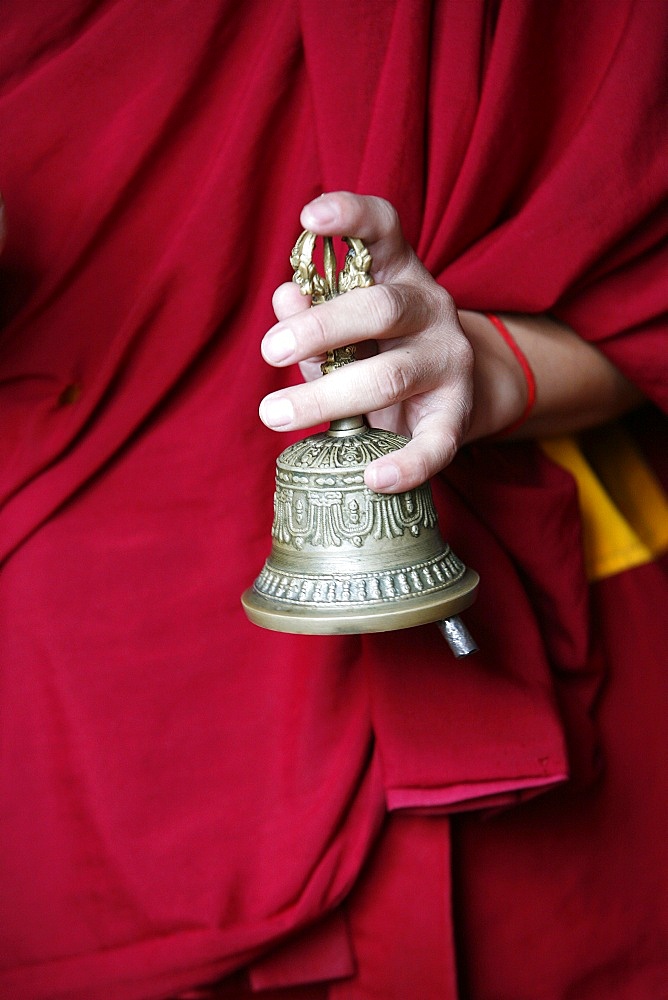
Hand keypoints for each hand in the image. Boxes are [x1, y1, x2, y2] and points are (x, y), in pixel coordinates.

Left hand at [259, 192, 475, 492]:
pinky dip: (405, 464)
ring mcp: (450, 363)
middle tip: (269, 351)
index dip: (351, 217)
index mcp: (400, 274)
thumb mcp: (344, 327)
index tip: (310, 218)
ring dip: (328, 397)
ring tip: (275, 414)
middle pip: (380, 308)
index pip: (384, 229)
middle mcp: (432, 310)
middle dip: (320, 329)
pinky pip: (435, 444)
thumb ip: (313, 313)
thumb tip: (284, 296)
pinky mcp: (457, 416)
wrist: (454, 396)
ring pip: (391, 375)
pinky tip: (374, 478)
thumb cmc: (379, 353)